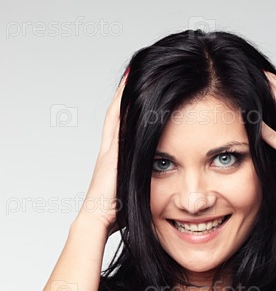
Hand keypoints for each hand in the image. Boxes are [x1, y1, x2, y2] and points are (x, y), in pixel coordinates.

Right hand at [76, 68, 128, 236]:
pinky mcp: (112, 149)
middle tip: (135, 73)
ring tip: (134, 71)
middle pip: (117, 115)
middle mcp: (110, 150)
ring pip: (117, 112)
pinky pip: (118, 118)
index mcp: (116, 161)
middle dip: (125, 95)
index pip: (123, 130)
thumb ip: (143, 189)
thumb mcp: (134, 196)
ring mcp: (109, 148)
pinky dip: (123, 101)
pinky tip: (131, 85)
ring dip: (124, 93)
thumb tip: (163, 197)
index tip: (138, 95)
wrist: (98, 219)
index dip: (128, 113)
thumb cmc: (116, 215)